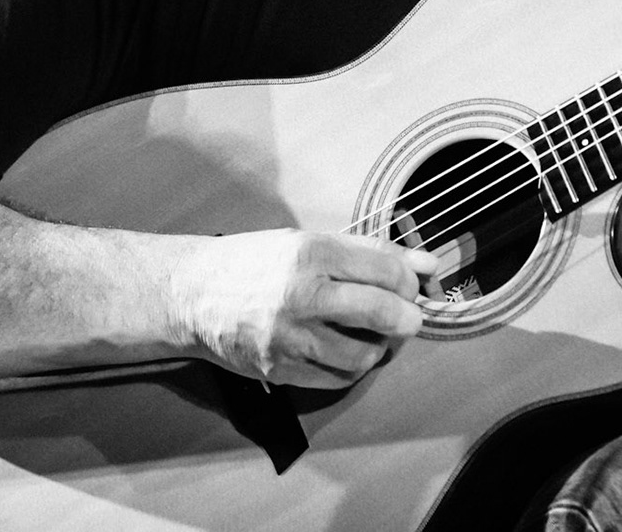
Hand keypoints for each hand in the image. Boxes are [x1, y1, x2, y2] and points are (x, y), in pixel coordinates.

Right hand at [181, 229, 439, 388]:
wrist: (193, 294)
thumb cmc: (256, 262)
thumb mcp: (311, 243)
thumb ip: (372, 253)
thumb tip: (428, 266)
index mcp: (312, 254)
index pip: (387, 271)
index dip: (410, 282)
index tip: (410, 285)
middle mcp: (302, 295)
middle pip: (383, 313)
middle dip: (408, 317)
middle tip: (408, 316)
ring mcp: (290, 337)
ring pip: (364, 354)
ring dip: (379, 347)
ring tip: (372, 334)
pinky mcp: (280, 369)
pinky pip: (337, 378)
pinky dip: (352, 366)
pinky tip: (345, 349)